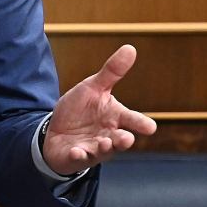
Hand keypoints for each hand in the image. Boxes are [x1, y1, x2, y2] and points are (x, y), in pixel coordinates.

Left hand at [42, 44, 155, 174]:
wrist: (56, 130)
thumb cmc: (80, 109)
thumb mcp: (93, 87)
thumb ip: (112, 72)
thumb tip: (130, 48)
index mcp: (115, 117)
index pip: (132, 120)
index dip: (141, 124)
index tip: (150, 127)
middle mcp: (109, 135)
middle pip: (121, 140)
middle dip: (124, 140)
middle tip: (126, 138)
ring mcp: (94, 148)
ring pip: (103, 151)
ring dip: (104, 147)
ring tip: (103, 142)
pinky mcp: (78, 157)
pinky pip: (80, 158)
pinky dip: (79, 155)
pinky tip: (76, 151)